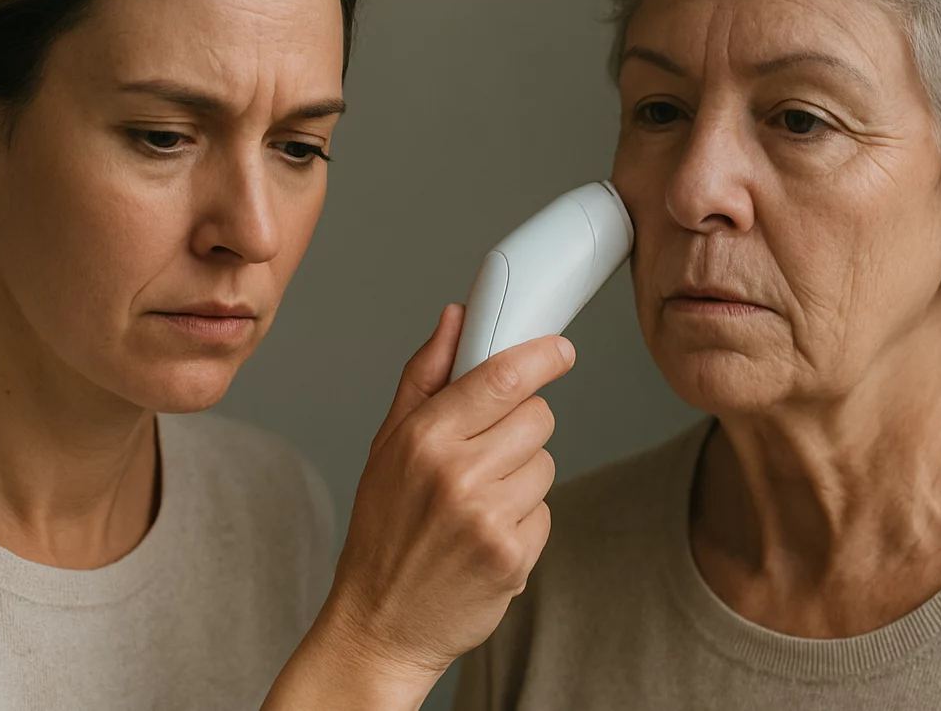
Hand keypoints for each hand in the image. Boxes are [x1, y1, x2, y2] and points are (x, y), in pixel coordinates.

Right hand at [270, 304, 571, 707]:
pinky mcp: (512, 556)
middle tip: (486, 455)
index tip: (560, 350)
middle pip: (537, 416)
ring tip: (478, 504)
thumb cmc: (384, 530)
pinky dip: (523, 521)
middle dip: (521, 428)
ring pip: (545, 463)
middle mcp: (456, 473)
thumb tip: (456, 316)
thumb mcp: (387, 445)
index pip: (502, 377)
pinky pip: (545, 511)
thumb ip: (425, 376)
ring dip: (522, 478)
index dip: (541, 356)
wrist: (380, 624)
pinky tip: (486, 536)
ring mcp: (487, 517)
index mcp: (423, 438)